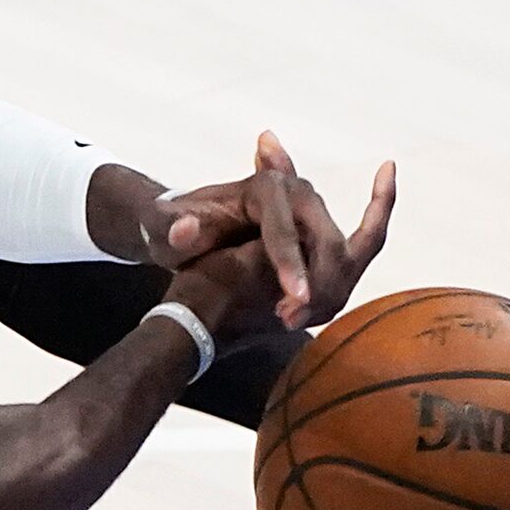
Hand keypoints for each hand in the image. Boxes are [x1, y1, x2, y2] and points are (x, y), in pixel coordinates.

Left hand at [149, 132, 396, 328]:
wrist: (188, 225)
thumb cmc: (174, 227)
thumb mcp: (163, 227)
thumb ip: (169, 227)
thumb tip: (185, 229)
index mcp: (265, 186)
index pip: (283, 229)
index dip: (289, 265)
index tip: (293, 299)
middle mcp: (298, 193)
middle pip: (327, 243)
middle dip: (317, 284)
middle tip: (289, 322)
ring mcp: (314, 215)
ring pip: (345, 257)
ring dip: (326, 293)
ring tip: (289, 323)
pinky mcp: (319, 236)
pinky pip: (346, 264)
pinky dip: (330, 291)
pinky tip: (299, 317)